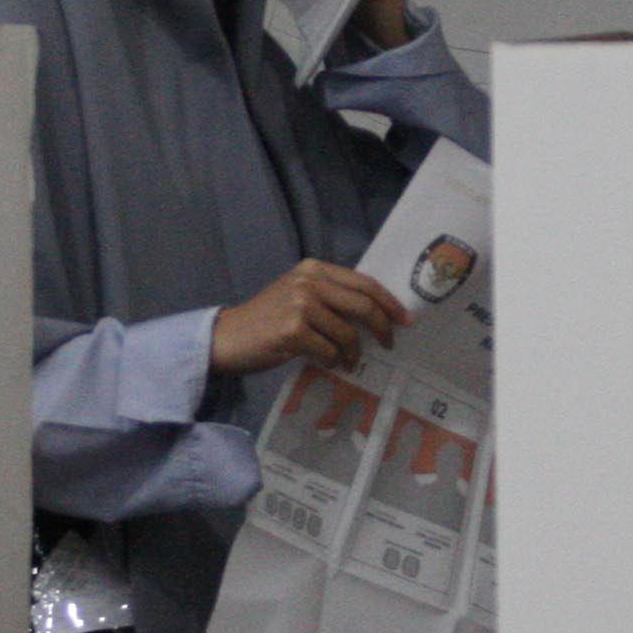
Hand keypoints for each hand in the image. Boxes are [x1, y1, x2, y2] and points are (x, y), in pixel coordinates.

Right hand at [212, 259, 412, 376]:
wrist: (228, 337)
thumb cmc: (267, 320)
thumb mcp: (299, 295)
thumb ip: (331, 297)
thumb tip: (375, 315)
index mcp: (313, 269)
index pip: (363, 282)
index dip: (388, 302)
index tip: (404, 319)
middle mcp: (308, 281)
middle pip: (363, 305)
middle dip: (382, 327)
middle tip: (389, 344)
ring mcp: (299, 305)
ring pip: (347, 333)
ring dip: (353, 353)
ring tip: (349, 362)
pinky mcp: (292, 330)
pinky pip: (329, 351)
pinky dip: (332, 361)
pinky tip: (327, 363)